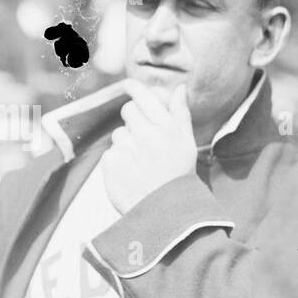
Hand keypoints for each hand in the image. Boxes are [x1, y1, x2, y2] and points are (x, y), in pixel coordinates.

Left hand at [102, 81, 196, 213]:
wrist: (166, 213)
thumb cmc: (178, 175)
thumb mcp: (187, 143)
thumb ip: (180, 113)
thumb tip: (178, 88)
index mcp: (167, 128)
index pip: (144, 97)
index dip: (135, 89)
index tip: (128, 85)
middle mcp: (147, 135)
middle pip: (128, 111)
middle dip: (133, 120)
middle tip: (143, 139)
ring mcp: (128, 149)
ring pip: (118, 134)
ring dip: (126, 144)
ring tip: (140, 164)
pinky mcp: (112, 164)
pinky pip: (110, 153)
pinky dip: (118, 162)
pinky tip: (131, 175)